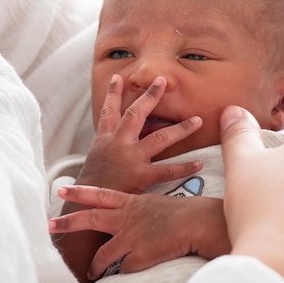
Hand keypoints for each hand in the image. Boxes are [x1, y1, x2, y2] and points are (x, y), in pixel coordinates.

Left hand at [49, 187, 229, 278]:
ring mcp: (131, 237)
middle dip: (68, 223)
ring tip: (90, 271)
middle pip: (90, 219)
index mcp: (130, 203)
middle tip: (49, 226)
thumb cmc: (181, 213)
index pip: (99, 195)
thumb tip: (122, 213)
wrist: (198, 223)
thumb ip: (135, 208)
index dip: (79, 192)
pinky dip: (128, 271)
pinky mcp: (140, 256)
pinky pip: (126, 269)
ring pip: (103, 256)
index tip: (60, 189)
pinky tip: (136, 270)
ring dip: (94, 265)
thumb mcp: (153, 203)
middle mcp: (126, 218)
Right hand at [53, 75, 202, 282]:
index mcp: (105, 139)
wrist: (84, 204)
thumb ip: (107, 148)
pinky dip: (184, 167)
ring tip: (197, 121)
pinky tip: (199, 162)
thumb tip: (116, 141)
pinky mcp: (140, 176)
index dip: (112, 93)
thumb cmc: (90, 185)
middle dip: (149, 96)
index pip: (108, 111)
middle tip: (161, 80)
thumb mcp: (95, 160)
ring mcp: (130, 158)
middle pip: (135, 114)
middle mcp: (118, 143)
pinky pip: (167, 170)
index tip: (119, 77)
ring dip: (179, 129)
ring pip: (159, 138)